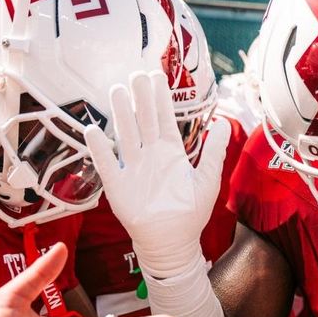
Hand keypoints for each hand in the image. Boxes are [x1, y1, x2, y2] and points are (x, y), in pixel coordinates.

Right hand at [85, 71, 229, 275]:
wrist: (173, 242)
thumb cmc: (190, 212)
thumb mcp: (208, 180)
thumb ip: (214, 152)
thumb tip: (224, 123)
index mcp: (171, 152)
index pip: (164, 119)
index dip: (161, 98)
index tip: (156, 75)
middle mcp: (150, 155)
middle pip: (143, 121)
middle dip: (140, 98)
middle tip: (135, 74)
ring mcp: (133, 168)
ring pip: (126, 135)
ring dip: (121, 115)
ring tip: (116, 91)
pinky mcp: (118, 185)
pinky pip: (107, 164)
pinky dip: (100, 149)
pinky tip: (93, 130)